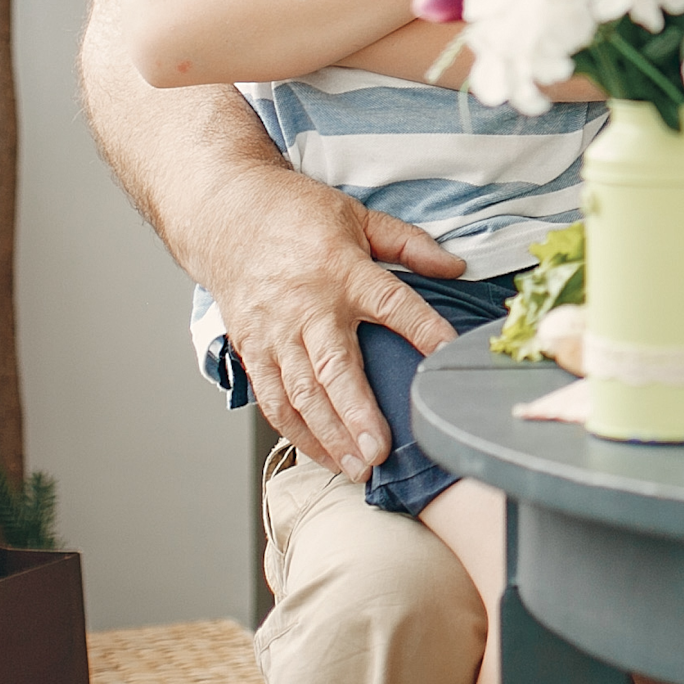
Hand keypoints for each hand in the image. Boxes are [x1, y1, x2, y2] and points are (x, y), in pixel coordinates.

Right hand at [189, 165, 467, 478]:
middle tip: (379, 451)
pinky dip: (296, 432)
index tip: (449, 353)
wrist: (226, 215)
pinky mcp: (252, 349)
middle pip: (335, 369)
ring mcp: (276, 333)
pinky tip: (320, 453)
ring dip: (328, 436)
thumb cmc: (297, 215)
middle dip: (357, 414)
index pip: (392, 303)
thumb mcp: (360, 216)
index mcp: (344, 271)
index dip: (423, 329)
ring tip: (357, 468)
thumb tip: (456, 267)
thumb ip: (409, 244)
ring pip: (301, 395)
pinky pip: (273, 399)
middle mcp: (309, 308)